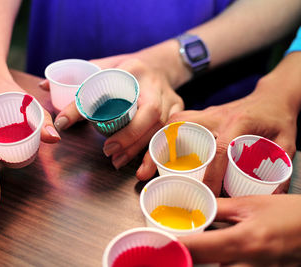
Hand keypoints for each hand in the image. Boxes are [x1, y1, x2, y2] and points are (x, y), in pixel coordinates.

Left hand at [41, 53, 183, 169]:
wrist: (161, 65)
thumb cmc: (127, 68)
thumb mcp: (103, 67)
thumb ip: (78, 79)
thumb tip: (42, 87)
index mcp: (134, 70)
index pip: (120, 91)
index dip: (98, 108)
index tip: (79, 130)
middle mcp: (156, 86)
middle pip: (151, 114)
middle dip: (130, 136)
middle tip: (108, 152)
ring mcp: (172, 100)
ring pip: (162, 128)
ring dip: (141, 149)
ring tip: (117, 163)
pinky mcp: (180, 112)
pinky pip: (171, 136)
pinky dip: (156, 153)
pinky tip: (143, 169)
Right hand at [136, 74, 296, 194]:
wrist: (273, 95)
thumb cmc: (278, 117)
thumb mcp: (286, 143)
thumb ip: (280, 169)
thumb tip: (269, 196)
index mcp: (239, 122)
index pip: (219, 149)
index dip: (210, 174)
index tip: (206, 193)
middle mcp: (217, 115)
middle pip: (180, 128)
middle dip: (159, 149)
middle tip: (145, 171)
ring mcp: (207, 113)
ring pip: (173, 122)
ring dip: (157, 141)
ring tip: (146, 163)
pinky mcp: (202, 115)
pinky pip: (177, 122)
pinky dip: (164, 135)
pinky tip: (157, 151)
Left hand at [179, 194, 300, 265]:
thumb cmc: (293, 216)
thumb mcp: (253, 205)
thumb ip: (219, 208)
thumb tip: (195, 208)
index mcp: (242, 242)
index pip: (194, 249)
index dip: (171, 247)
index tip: (156, 243)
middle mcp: (246, 266)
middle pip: (201, 264)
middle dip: (187, 253)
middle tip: (173, 242)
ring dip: (205, 257)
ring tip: (202, 243)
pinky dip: (222, 261)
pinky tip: (224, 249)